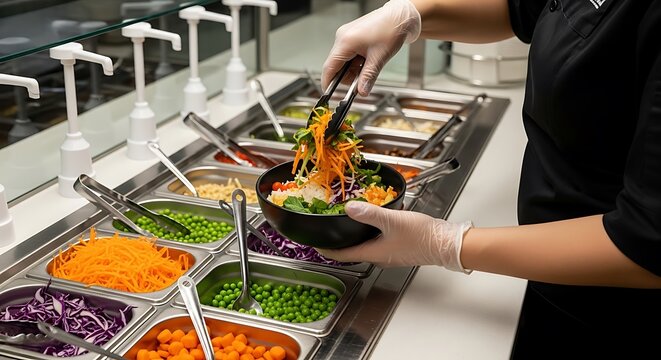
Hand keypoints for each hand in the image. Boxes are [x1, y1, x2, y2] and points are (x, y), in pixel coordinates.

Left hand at [317, 201, 472, 271]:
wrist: (447, 243)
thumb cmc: (423, 236)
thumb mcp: (393, 220)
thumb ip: (370, 213)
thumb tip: (349, 208)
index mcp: (374, 253)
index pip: (342, 255)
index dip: (325, 250)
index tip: (314, 244)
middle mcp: (379, 256)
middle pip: (351, 250)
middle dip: (338, 242)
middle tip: (327, 229)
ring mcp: (389, 253)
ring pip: (364, 245)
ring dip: (353, 236)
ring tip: (345, 221)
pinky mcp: (399, 247)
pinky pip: (377, 241)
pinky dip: (369, 232)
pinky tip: (372, 220)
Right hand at [321, 0, 420, 95]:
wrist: (400, 17)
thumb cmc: (391, 29)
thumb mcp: (379, 58)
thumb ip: (368, 77)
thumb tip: (362, 91)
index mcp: (345, 42)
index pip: (329, 67)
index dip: (328, 83)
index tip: (329, 94)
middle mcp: (342, 37)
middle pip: (336, 65)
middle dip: (348, 76)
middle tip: (362, 81)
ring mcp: (346, 35)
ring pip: (343, 61)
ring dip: (353, 69)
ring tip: (369, 66)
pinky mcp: (351, 36)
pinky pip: (348, 54)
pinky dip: (356, 62)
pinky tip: (367, 60)